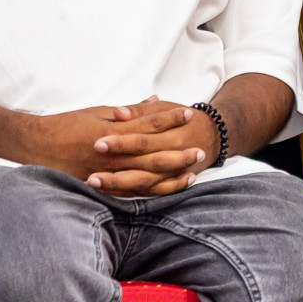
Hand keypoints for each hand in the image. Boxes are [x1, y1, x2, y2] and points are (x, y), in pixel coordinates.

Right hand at [23, 99, 206, 195]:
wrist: (33, 145)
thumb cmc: (65, 125)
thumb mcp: (96, 112)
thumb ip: (126, 110)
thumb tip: (153, 102)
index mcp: (112, 132)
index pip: (148, 124)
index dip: (170, 119)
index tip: (189, 114)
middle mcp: (111, 155)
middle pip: (152, 155)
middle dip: (178, 152)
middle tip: (201, 149)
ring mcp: (105, 174)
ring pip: (144, 178)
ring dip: (170, 176)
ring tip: (191, 173)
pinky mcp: (98, 188)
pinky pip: (129, 193)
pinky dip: (149, 193)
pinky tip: (166, 191)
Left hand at [85, 97, 221, 194]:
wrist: (212, 134)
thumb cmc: (183, 117)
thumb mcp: (164, 108)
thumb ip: (139, 111)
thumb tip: (118, 113)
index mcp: (171, 135)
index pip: (142, 140)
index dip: (120, 142)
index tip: (97, 142)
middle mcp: (172, 156)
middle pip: (141, 165)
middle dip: (115, 169)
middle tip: (90, 170)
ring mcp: (171, 173)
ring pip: (143, 183)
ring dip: (117, 184)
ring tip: (93, 183)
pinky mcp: (168, 183)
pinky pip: (149, 193)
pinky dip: (130, 194)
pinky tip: (108, 193)